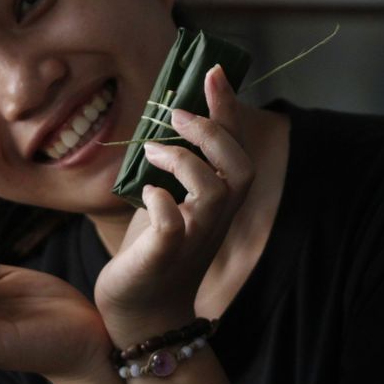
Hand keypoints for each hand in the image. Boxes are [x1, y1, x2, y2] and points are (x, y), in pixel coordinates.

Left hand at [93, 64, 254, 344]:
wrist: (142, 313)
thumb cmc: (155, 250)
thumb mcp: (168, 198)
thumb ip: (175, 164)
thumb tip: (166, 115)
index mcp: (218, 200)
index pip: (235, 147)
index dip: (228, 107)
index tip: (214, 70)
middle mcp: (215, 219)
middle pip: (241, 168)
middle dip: (213, 133)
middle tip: (175, 113)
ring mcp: (193, 239)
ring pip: (216, 192)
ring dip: (185, 161)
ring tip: (152, 151)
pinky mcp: (163, 258)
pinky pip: (171, 227)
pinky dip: (162, 204)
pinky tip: (148, 193)